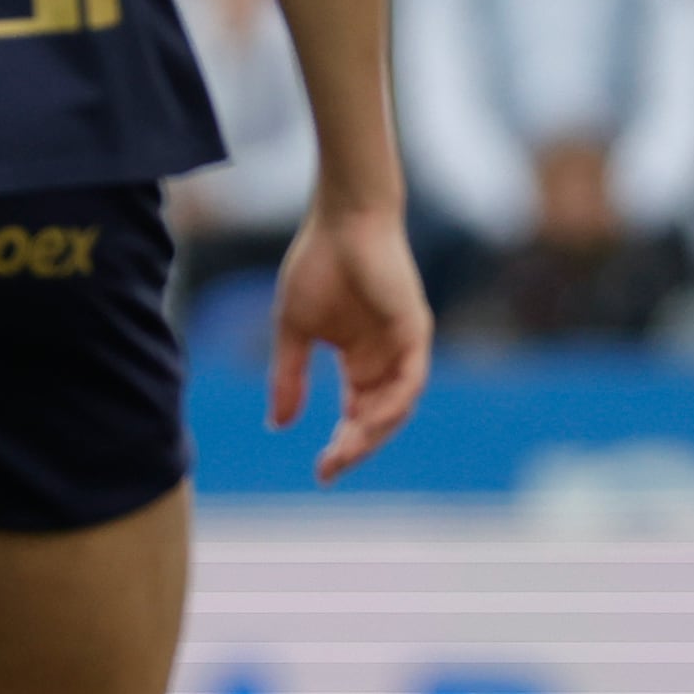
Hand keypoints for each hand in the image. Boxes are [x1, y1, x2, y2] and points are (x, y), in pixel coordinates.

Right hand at [268, 199, 430, 483]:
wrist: (342, 221)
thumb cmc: (317, 265)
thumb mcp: (294, 331)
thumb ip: (289, 377)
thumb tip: (278, 425)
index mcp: (359, 361)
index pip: (355, 415)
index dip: (341, 445)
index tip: (321, 472)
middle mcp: (384, 359)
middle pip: (377, 418)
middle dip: (355, 447)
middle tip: (330, 470)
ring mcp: (403, 346)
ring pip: (396, 406)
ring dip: (373, 432)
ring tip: (345, 451)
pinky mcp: (415, 331)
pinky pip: (411, 379)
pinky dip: (393, 403)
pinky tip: (369, 420)